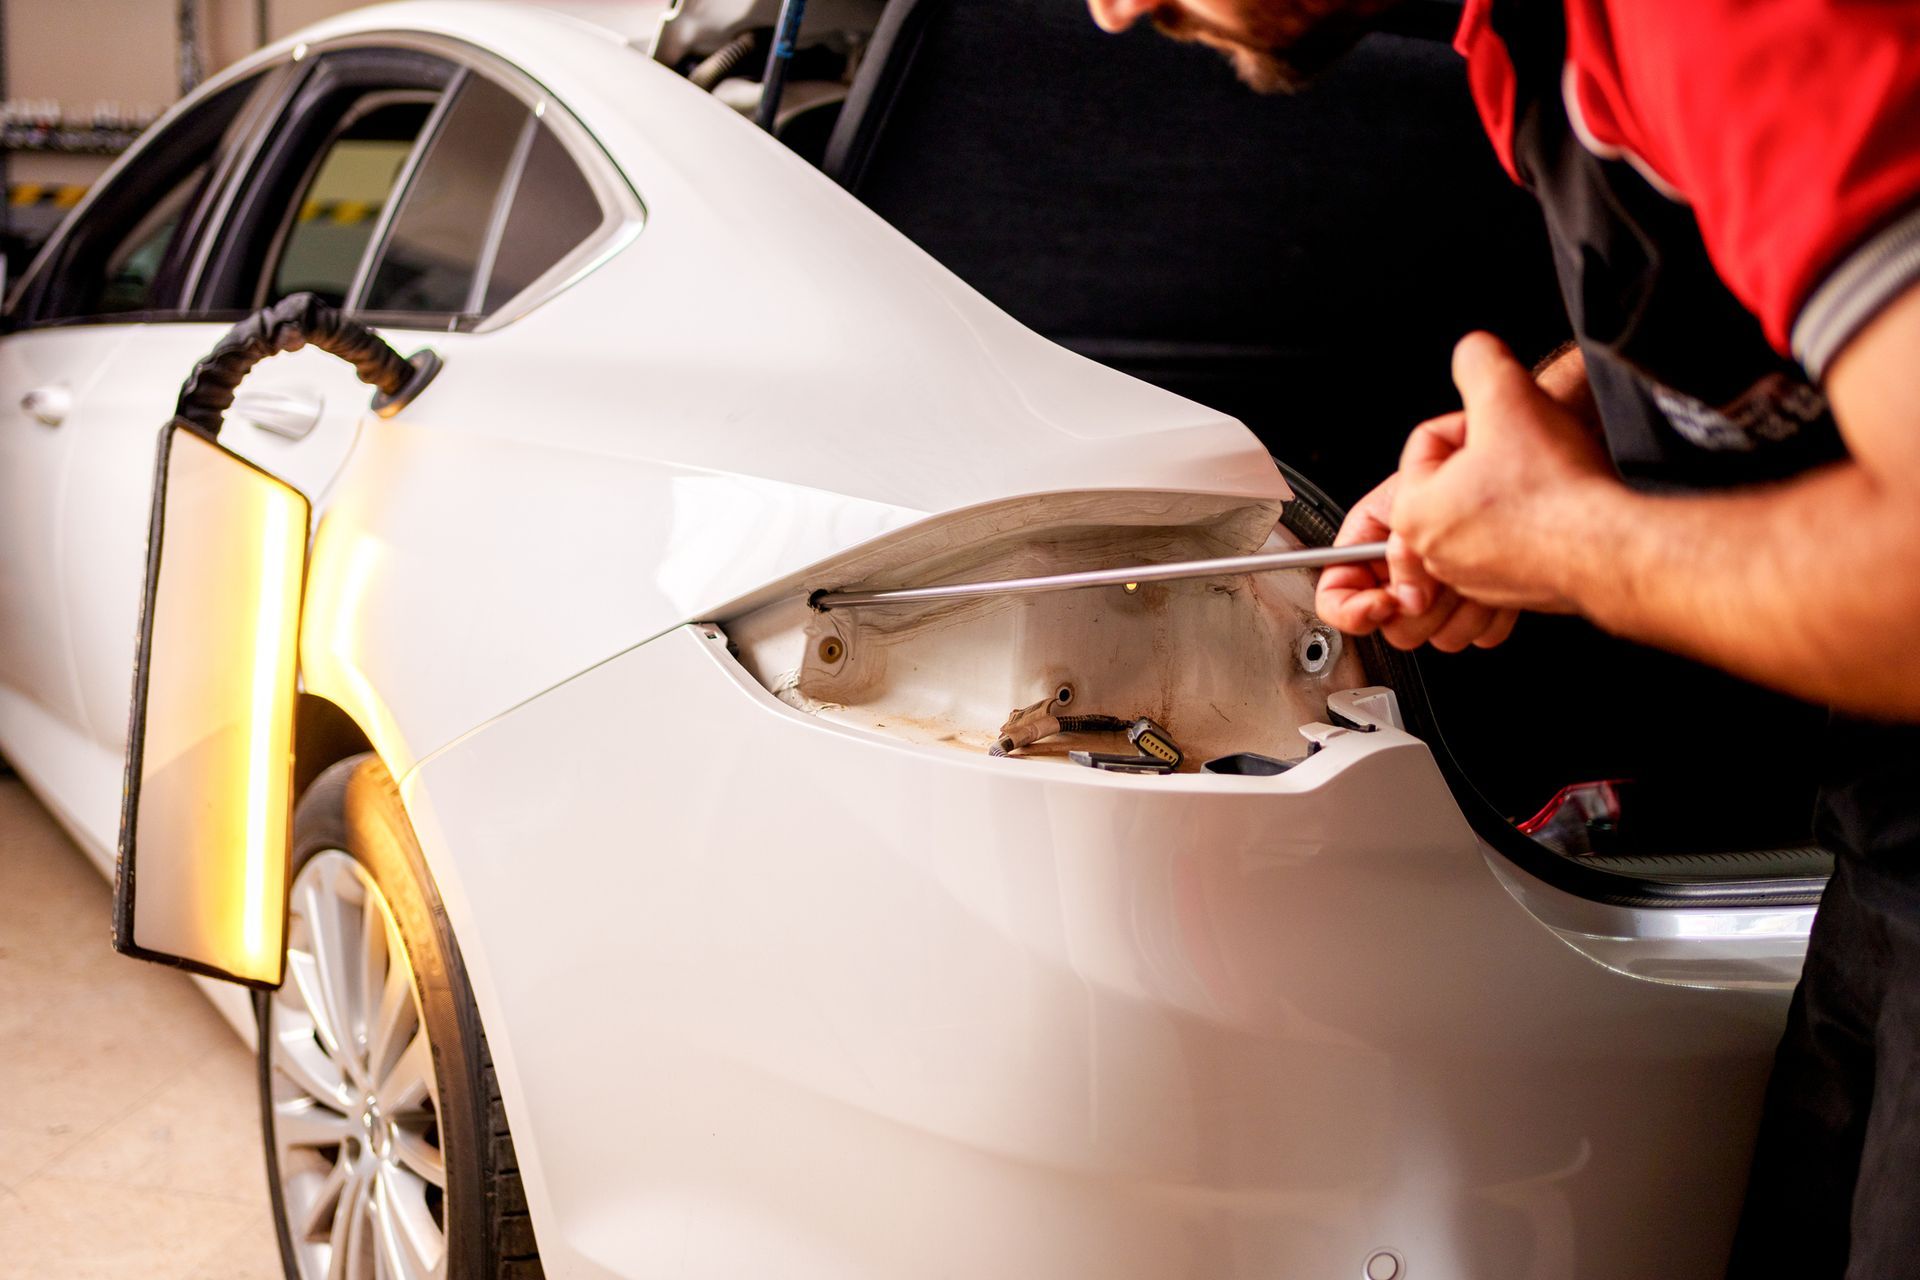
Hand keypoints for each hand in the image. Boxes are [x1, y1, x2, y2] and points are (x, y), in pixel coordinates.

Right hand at [1314, 424, 1521, 651]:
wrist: (1565, 484)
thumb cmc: (1510, 467)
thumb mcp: (1423, 494)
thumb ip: (1396, 545)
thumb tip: (1406, 594)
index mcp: (1384, 525)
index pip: (1336, 578)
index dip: (1350, 601)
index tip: (1383, 602)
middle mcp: (1412, 556)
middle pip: (1385, 616)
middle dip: (1416, 605)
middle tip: (1442, 577)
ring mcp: (1448, 582)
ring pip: (1430, 633)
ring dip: (1458, 610)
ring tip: (1479, 572)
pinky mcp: (1483, 600)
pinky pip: (1472, 635)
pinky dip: (1489, 617)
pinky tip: (1501, 587)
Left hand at [1389, 333, 1619, 612]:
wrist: (1612, 546)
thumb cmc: (1554, 483)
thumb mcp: (1507, 393)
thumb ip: (1478, 360)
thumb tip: (1472, 352)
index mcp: (1412, 512)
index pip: (1429, 440)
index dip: (1475, 419)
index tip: (1509, 427)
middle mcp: (1435, 554)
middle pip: (1454, 476)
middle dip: (1492, 454)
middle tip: (1530, 450)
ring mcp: (1474, 578)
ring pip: (1486, 508)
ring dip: (1514, 487)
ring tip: (1547, 480)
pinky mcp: (1513, 591)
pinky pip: (1516, 541)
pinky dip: (1535, 523)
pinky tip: (1560, 511)